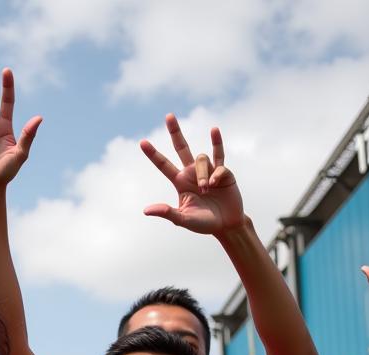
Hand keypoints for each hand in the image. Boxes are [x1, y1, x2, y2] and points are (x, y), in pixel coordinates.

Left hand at [141, 114, 244, 236]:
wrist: (226, 225)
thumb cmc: (203, 223)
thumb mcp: (183, 219)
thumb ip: (167, 213)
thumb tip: (146, 210)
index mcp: (180, 182)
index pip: (164, 165)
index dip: (153, 154)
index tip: (142, 142)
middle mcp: (192, 172)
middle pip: (182, 147)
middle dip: (175, 132)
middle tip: (168, 115)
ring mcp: (209, 169)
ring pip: (201, 158)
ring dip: (202, 174)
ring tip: (207, 190)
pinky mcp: (224, 171)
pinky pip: (219, 163)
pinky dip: (217, 171)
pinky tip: (217, 181)